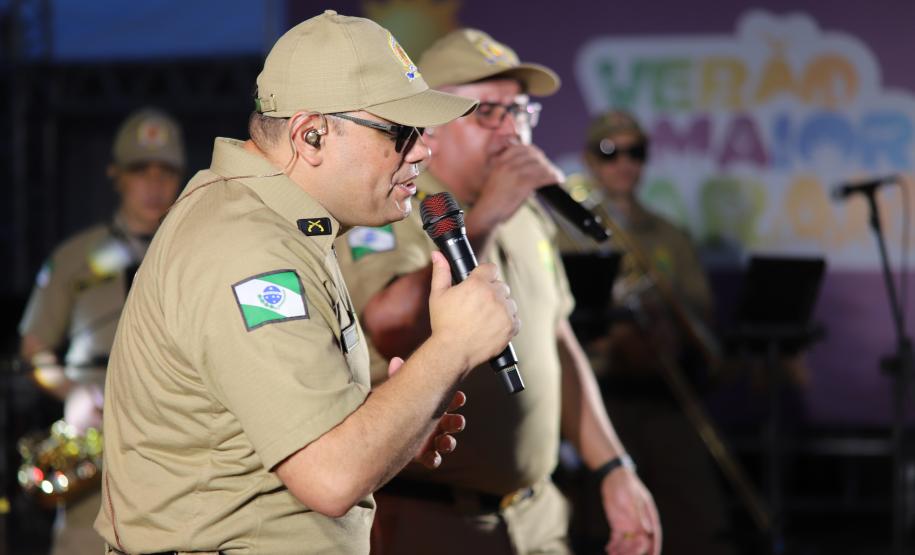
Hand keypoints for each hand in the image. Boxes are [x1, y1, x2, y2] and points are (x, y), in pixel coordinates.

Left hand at [386, 356, 466, 467]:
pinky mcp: (419, 455)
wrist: (372, 428)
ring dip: (449, 442)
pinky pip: (433, 459)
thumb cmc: (388, 404)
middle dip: (456, 422)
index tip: (458, 398)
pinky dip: (434, 458)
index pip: (450, 401)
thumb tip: (395, 361)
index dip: (457, 400)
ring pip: (446, 442)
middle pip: (453, 423)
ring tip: (444, 441)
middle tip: (455, 421)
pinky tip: (429, 455)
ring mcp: (428, 439)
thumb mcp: (393, 389)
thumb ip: (396, 377)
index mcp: (432, 405)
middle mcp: (433, 422)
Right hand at [427, 251, 519, 370]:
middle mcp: (494, 295)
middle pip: (501, 286)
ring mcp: (504, 312)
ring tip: (486, 318)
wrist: (452, 351)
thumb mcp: (438, 295)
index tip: (480, 282)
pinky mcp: (510, 327)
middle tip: (479, 305)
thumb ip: (441, 272)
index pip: (491, 268)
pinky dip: (507, 322)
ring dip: (501, 307)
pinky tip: (493, 327)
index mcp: (477, 284)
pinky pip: (515, 319)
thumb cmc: (444, 323)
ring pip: (509, 302)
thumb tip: (437, 254)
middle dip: (492, 292)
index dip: (485, 275)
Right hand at [473, 143, 564, 225]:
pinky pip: (542, 177)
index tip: (541, 158)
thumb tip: (530, 168)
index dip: (534, 152)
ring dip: (551, 170)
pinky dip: (552, 177)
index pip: (522, 148)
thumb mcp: (497, 177)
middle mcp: (507, 164)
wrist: (487, 213)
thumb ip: (509, 169)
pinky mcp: (522, 184)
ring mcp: (515, 173)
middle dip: (544, 161)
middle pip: (533, 155)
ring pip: (539, 166)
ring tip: (557, 176)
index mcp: (501, 161)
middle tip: (552, 169)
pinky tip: (558, 180)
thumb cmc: (493, 199)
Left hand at [602, 468, 660, 554]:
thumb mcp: (634, 498)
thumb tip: (649, 531)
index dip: (654, 548)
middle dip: (635, 552)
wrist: (613, 477)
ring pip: (628, 544)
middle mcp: (640, 524)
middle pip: (640, 543)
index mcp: (648, 517)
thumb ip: (641, 514)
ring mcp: (629, 525)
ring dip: (623, 552)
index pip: (654, 536)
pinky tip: (609, 549)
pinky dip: (614, 546)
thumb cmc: (628, 485)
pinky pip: (617, 539)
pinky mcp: (618, 525)